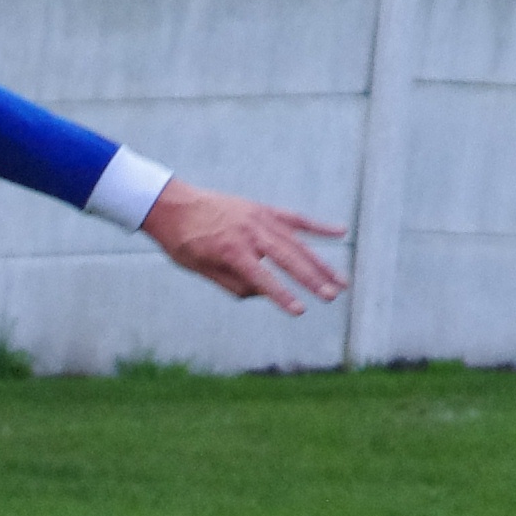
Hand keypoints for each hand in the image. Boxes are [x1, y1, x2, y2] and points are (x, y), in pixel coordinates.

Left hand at [141, 178, 346, 314]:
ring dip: (321, 263)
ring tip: (341, 282)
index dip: (281, 295)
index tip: (301, 310)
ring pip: (298, 242)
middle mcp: (250, 233)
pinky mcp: (263, 210)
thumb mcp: (199, 268)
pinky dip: (317, 226)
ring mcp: (260, 219)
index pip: (262, 278)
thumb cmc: (183, 242)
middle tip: (332, 296)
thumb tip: (263, 293)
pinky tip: (340, 232)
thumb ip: (232, 283)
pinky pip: (295, 218)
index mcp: (231, 250)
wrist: (173, 204)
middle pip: (288, 259)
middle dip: (312, 279)